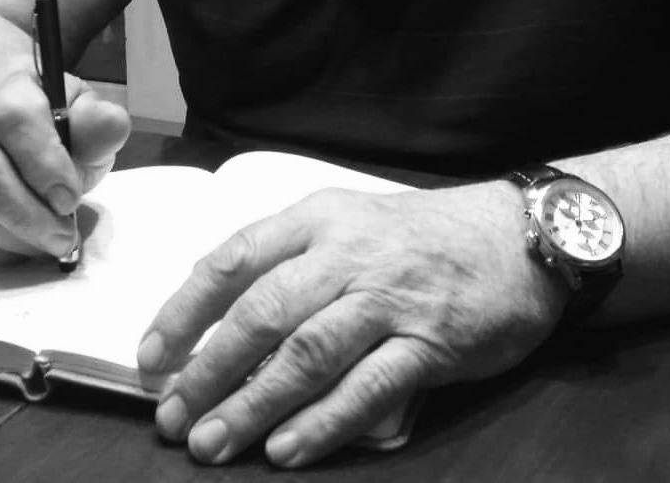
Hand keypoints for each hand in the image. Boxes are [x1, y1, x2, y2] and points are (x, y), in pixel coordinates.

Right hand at [0, 64, 130, 260]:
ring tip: (45, 243)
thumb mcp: (83, 112)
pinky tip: (16, 245)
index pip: (14, 118)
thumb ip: (97, 124)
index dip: (44, 164)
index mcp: (8, 83)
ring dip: (8, 238)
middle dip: (25, 215)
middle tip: (62, 238)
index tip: (71, 199)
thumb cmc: (51, 118)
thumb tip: (112, 126)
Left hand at [136, 180, 567, 467]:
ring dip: (252, 405)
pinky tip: (285, 450)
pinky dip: (321, 422)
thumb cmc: (423, 235)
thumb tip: (223, 323)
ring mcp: (390, 299)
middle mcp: (348, 254)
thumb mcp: (352, 222)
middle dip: (208, 370)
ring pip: (306, 355)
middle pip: (262, 313)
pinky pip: (367, 389)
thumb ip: (296, 262)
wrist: (517, 235)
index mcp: (320, 218)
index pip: (235, 259)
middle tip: (172, 416)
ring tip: (212, 443)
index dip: (186, 310)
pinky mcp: (430, 343)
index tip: (152, 356)